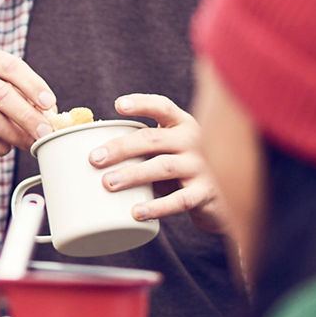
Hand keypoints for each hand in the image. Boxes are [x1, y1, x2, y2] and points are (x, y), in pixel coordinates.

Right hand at [0, 43, 54, 215]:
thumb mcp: (6, 89)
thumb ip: (26, 95)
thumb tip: (52, 113)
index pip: (10, 66)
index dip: (33, 86)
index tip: (50, 105)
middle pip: (0, 93)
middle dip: (28, 116)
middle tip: (46, 132)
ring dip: (16, 134)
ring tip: (30, 143)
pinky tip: (6, 147)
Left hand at [90, 93, 229, 234]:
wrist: (221, 199)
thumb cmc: (182, 170)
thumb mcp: (167, 152)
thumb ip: (143, 147)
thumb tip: (95, 153)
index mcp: (182, 125)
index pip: (163, 107)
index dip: (141, 104)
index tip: (118, 105)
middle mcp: (194, 141)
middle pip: (153, 138)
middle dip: (121, 148)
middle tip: (94, 159)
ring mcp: (202, 166)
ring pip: (163, 167)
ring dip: (133, 174)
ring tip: (108, 183)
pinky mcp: (205, 192)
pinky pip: (179, 200)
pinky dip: (156, 207)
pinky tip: (136, 212)